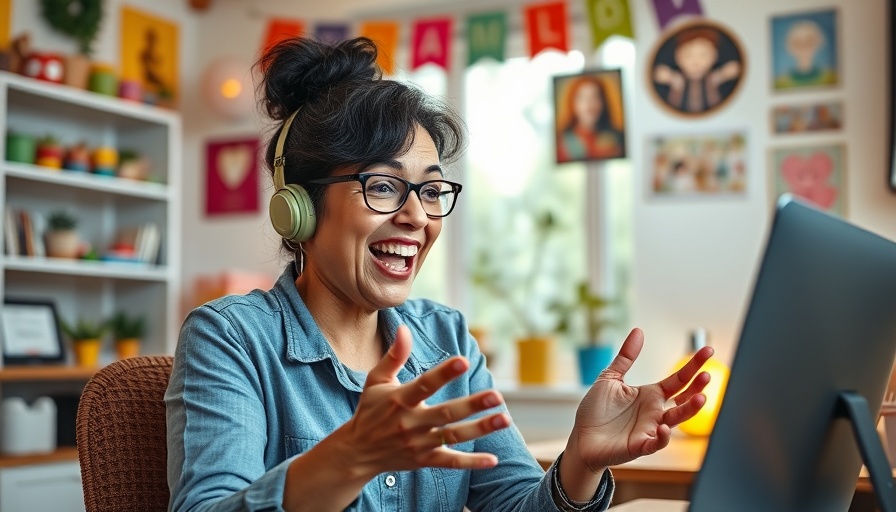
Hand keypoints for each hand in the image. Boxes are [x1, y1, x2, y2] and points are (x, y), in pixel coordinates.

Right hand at [337, 325, 510, 478]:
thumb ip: (394, 355)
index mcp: (399, 399)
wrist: (356, 452)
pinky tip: (492, 459)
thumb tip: (404, 328)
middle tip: (497, 395)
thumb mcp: (376, 380)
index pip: (425, 384)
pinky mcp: (423, 460)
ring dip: (480, 429)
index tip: (463, 361)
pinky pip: (450, 462)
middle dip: (473, 404)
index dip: (443, 373)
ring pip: (453, 436)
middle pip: (447, 413)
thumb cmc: (369, 410)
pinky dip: (471, 463)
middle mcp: (410, 422)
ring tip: (504, 419)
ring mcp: (418, 443)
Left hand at [568, 328, 712, 471]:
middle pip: (683, 398)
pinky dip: (663, 437)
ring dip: (689, 410)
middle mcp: (655, 411)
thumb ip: (626, 357)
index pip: (678, 379)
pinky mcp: (640, 445)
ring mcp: (650, 429)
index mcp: (650, 395)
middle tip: (708, 374)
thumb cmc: (596, 410)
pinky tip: (664, 427)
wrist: (581, 438)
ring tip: (701, 398)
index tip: (708, 350)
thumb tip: (639, 331)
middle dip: (697, 387)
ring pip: (676, 420)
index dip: (693, 365)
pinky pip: (656, 442)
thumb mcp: (610, 378)